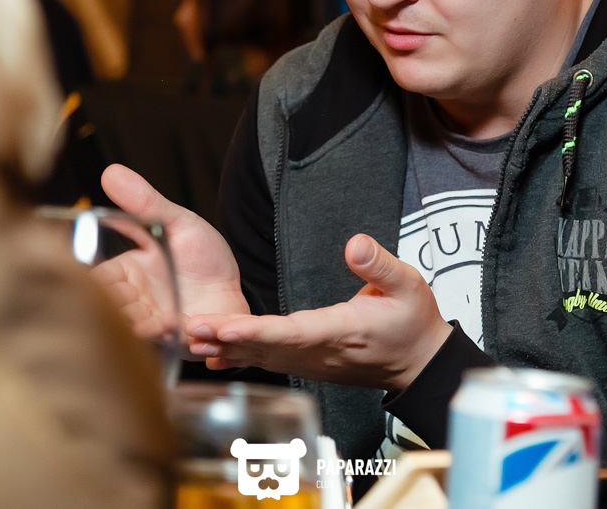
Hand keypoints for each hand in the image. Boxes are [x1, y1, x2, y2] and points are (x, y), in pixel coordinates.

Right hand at [96, 165, 250, 333]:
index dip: (100, 284)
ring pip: (148, 331)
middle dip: (124, 312)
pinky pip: (180, 343)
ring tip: (157, 323)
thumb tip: (111, 172)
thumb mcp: (176, 222)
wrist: (235, 281)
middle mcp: (139, 303)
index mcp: (128, 273)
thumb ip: (145, 203)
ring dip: (151, 329)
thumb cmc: (200, 254)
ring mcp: (162, 325)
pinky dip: (181, 337)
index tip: (103, 284)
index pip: (103, 280)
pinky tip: (184, 328)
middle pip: (120, 310)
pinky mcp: (187, 341)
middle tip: (131, 307)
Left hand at [186, 234, 452, 391]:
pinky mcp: (307, 363)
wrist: (419, 363)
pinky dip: (238, 356)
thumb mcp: (408, 286)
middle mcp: (318, 352)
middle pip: (264, 347)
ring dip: (224, 348)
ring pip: (261, 357)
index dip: (255, 333)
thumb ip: (380, 266)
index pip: (290, 333)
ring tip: (187, 337)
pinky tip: (212, 352)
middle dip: (225, 339)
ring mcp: (311, 362)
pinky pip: (267, 361)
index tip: (224, 329)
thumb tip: (354, 244)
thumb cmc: (413, 323)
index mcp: (339, 331)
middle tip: (187, 328)